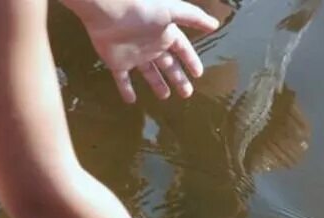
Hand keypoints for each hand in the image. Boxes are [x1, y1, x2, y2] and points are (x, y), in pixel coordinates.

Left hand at [67, 0, 219, 102]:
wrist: (108, 9)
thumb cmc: (141, 7)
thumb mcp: (173, 10)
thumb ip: (194, 18)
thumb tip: (215, 24)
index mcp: (165, 34)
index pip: (183, 50)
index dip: (191, 61)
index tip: (199, 74)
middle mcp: (151, 45)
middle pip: (168, 65)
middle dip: (178, 78)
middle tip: (187, 93)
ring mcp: (134, 54)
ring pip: (149, 73)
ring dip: (157, 84)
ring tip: (164, 97)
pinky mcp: (117, 61)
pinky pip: (122, 79)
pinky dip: (126, 89)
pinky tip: (131, 101)